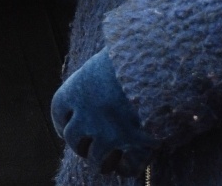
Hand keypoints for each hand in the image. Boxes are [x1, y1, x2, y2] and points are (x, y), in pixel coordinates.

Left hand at [52, 50, 155, 177]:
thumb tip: (102, 73)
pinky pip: (129, 166)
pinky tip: (128, 168)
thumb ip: (99, 73)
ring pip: (96, 158)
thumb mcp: (108, 58)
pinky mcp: (136, 144)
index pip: (59, 110)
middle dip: (79, 145)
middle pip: (73, 138)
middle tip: (86, 149)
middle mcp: (89, 114)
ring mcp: (111, 133)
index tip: (64, 128)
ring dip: (100, 162)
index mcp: (78, 89)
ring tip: (106, 165)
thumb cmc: (134, 52)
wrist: (162, 64)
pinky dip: (127, 169)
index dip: (60, 122)